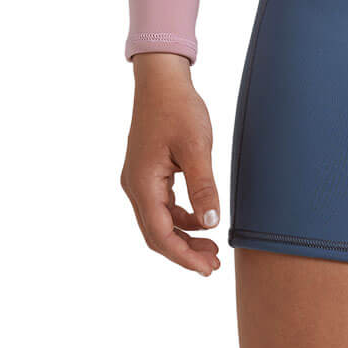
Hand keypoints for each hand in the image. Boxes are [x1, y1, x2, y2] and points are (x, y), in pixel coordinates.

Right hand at [120, 53, 221, 276]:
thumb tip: (211, 225)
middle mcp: (135, 186)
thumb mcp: (196, 147)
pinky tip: (200, 220)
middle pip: (156, 234)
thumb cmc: (178, 108)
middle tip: (213, 264)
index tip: (208, 268)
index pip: (160, 235)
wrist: (161, 79)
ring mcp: (138, 179)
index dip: (184, 256)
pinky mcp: (147, 172)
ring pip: (158, 221)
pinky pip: (161, 205)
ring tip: (211, 248)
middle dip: (184, 252)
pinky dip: (180, 217)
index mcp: (143, 183)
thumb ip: (203, 187)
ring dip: (183, 236)